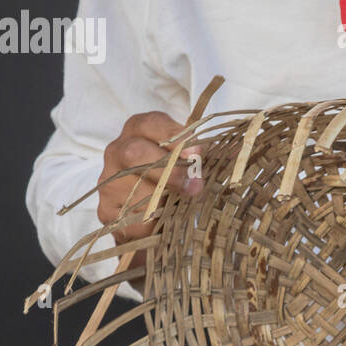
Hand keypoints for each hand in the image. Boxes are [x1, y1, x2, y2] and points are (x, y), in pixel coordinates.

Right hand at [98, 111, 202, 269]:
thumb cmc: (175, 178)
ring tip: (183, 207)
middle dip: (169, 171)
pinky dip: (154, 222)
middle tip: (195, 187)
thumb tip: (239, 150)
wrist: (153, 216)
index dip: (175, 137)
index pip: (152, 123)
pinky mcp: (106, 210)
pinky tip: (164, 222)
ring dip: (165, 200)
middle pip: (135, 153)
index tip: (197, 154)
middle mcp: (117, 150)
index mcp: (140, 129)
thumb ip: (209, 154)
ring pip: (134, 189)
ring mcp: (108, 180)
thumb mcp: (191, 161)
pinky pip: (132, 217)